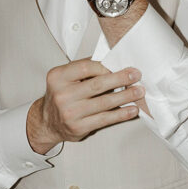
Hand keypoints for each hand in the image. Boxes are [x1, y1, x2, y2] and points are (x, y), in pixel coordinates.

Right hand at [27, 59, 143, 153]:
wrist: (48, 122)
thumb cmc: (62, 95)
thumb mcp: (64, 77)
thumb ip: (84, 68)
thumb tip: (112, 61)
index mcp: (58, 77)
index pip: (85, 67)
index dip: (105, 66)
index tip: (120, 66)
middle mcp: (62, 95)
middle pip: (97, 85)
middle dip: (121, 79)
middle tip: (136, 75)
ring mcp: (70, 113)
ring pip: (104, 102)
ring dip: (125, 96)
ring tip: (139, 91)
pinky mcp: (79, 127)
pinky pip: (105, 119)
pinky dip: (121, 114)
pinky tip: (132, 109)